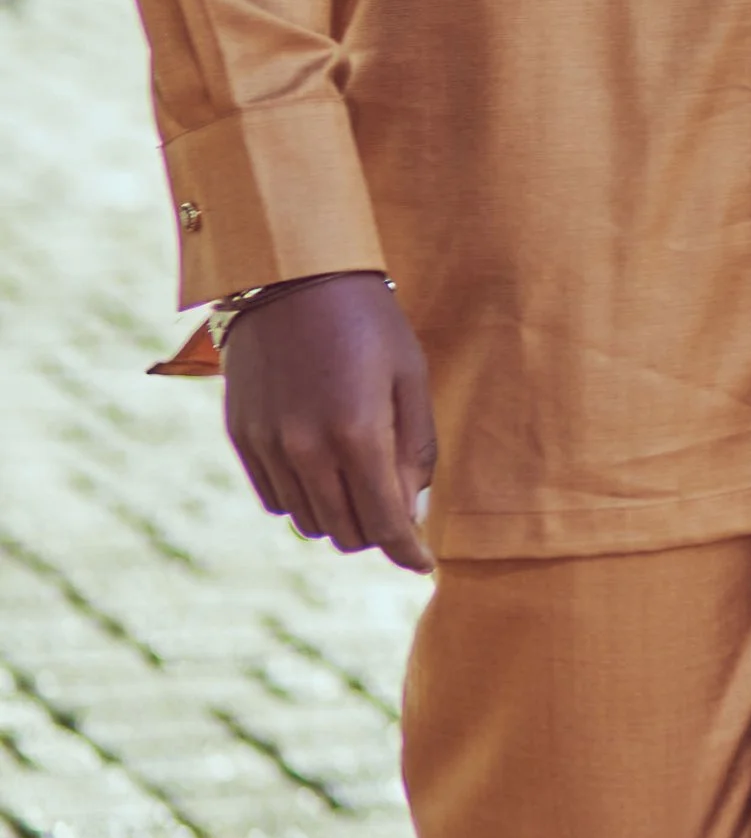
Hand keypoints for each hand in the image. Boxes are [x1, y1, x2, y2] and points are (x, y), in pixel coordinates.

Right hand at [221, 273, 436, 573]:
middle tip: (395, 510)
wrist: (290, 273)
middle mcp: (306, 449)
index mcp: (357, 434)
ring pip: (308, 522)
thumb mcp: (409, 377)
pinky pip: (275, 499)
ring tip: (359, 482)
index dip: (408, 553)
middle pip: (346, 532)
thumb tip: (411, 511)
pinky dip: (303, 498)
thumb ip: (415, 450)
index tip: (422, 564)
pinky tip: (322, 470)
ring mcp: (267, 446)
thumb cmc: (368, 321)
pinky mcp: (241, 436)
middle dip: (376, 532)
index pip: (384, 524)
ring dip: (339, 516)